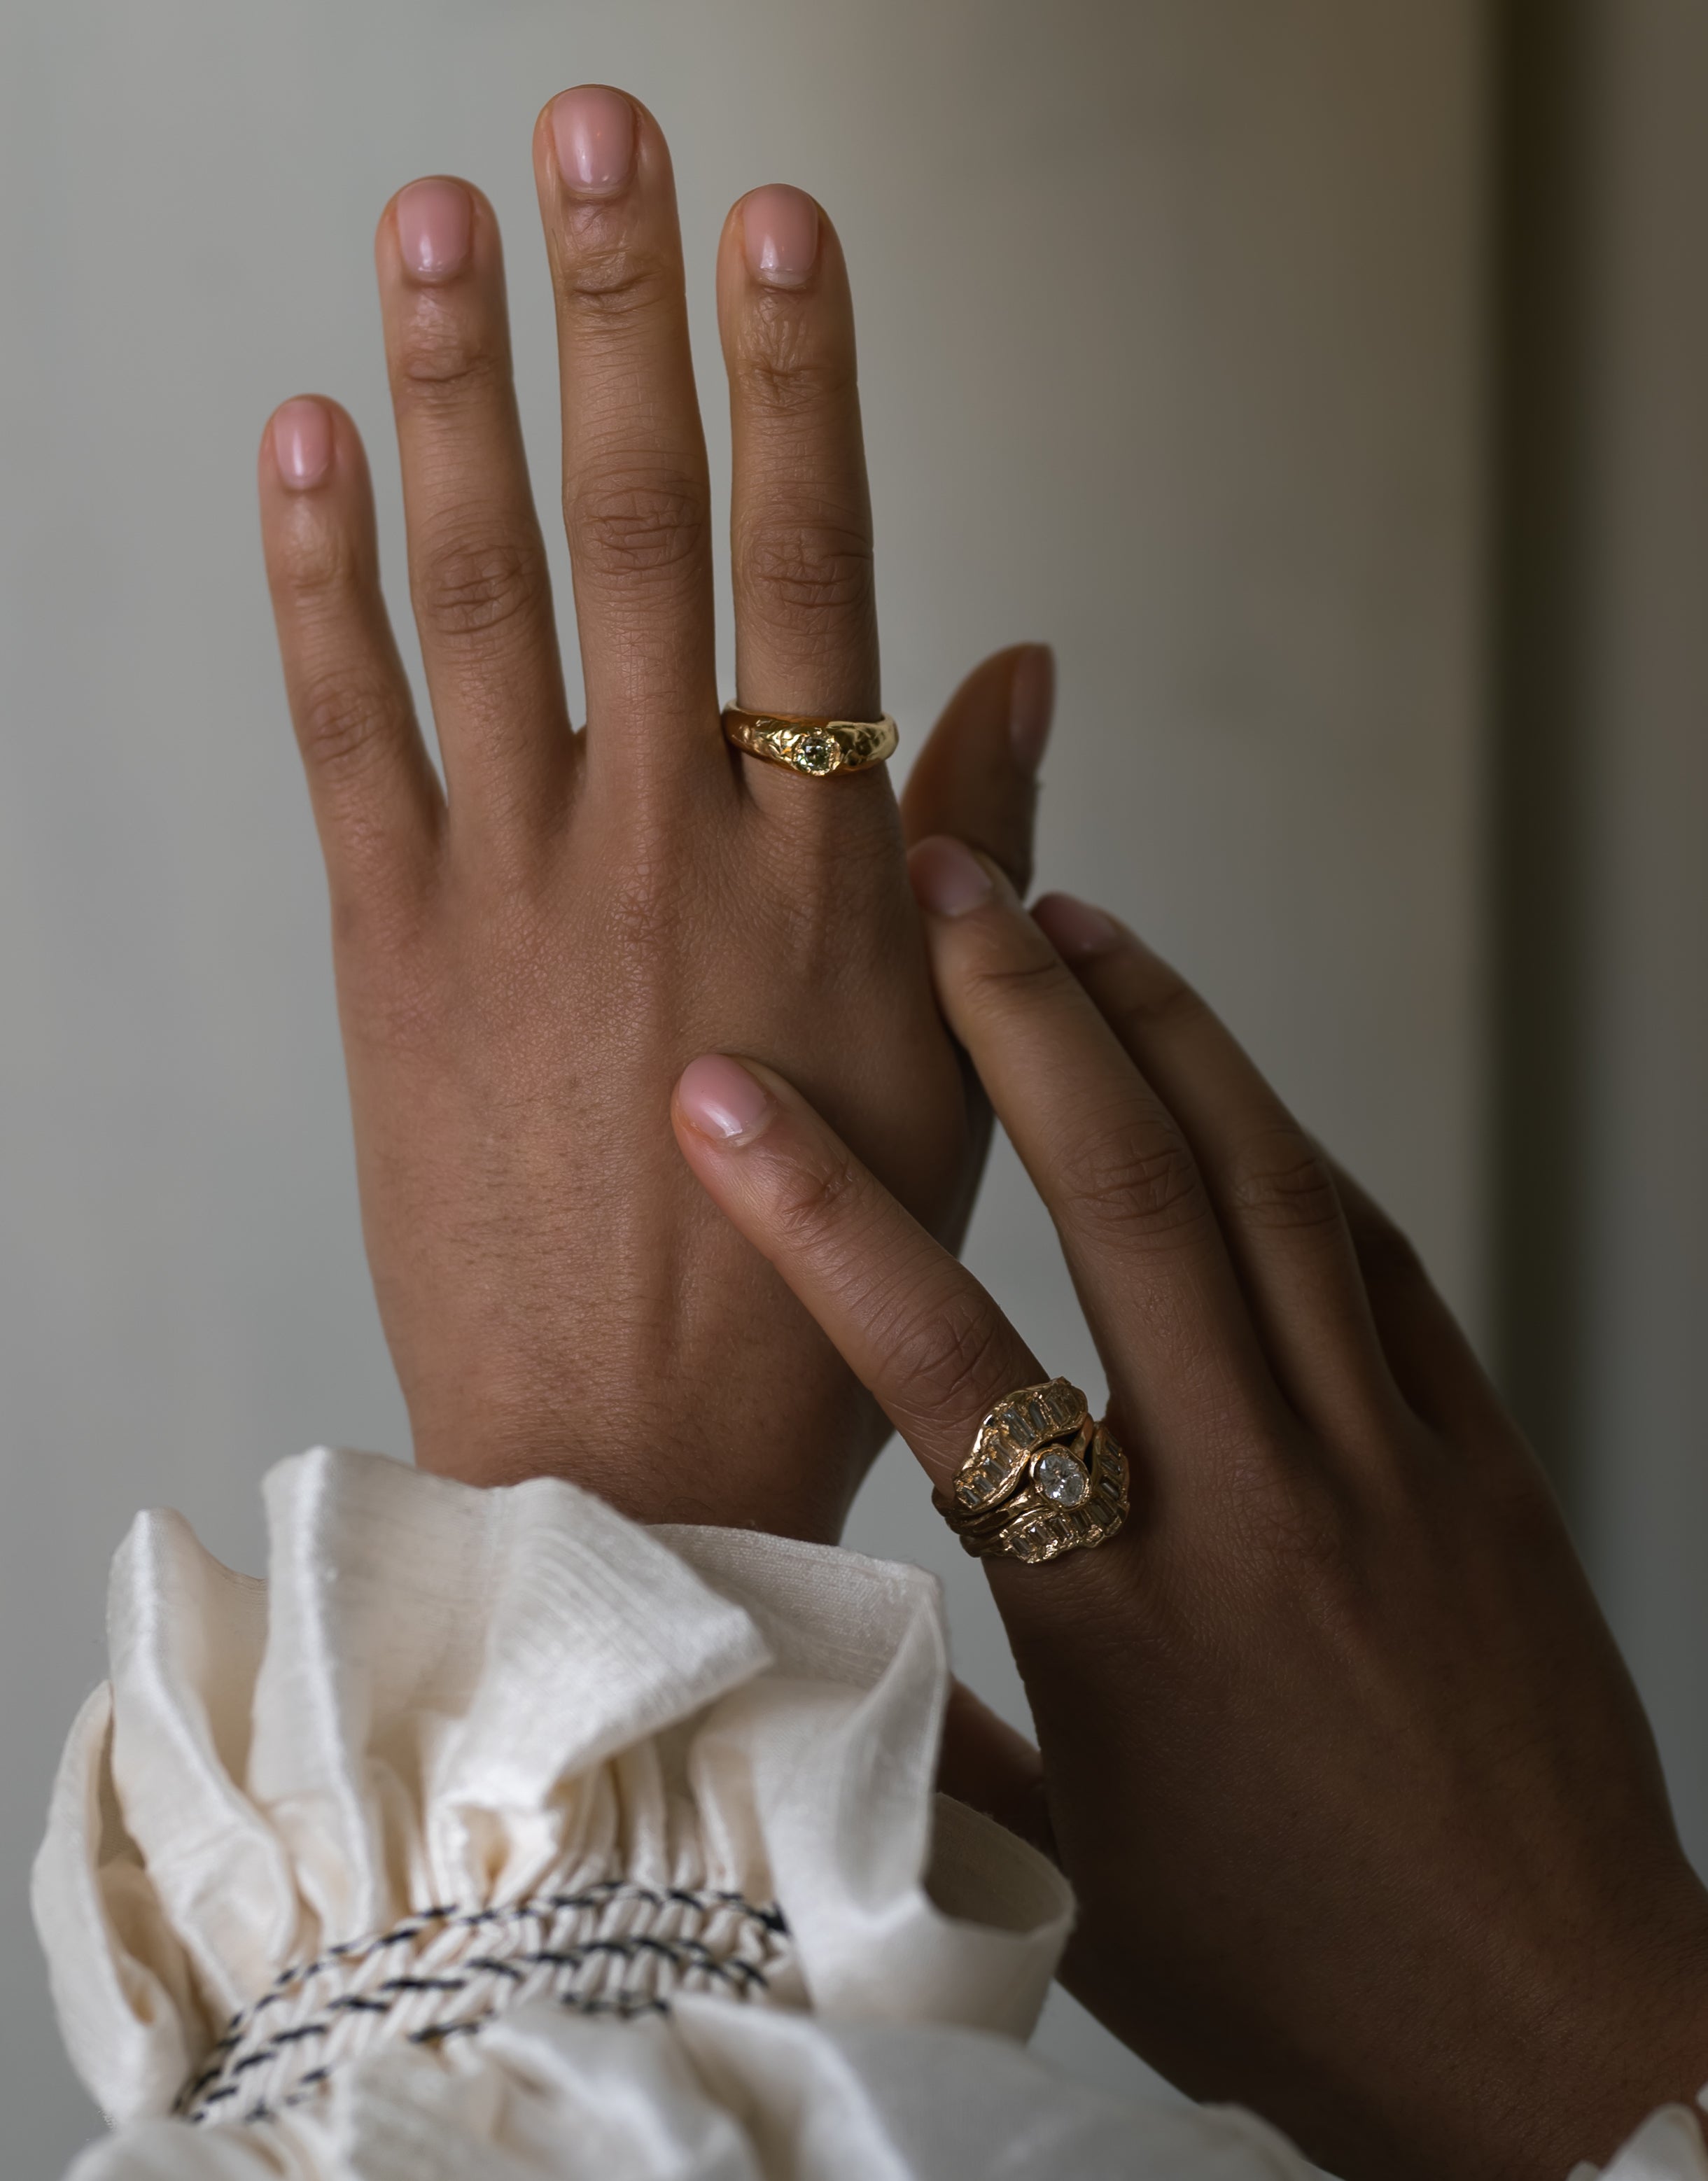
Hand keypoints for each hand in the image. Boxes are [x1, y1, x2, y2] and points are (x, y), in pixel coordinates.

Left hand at [257, 88, 1049, 1537]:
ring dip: (456, 385)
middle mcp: (669, 844)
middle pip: (640, 523)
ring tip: (432, 220)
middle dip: (616, 306)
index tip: (777, 223)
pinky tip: (309, 436)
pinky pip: (347, 726)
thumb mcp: (953, 1071)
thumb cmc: (818, 1279)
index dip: (797, 378)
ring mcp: (518, 889)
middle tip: (590, 129)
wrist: (634, 1455)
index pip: (814, 564)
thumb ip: (981, 846)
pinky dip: (319, 576)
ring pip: (481, 587)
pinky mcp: (392, 950)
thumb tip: (1019, 655)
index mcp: (824, 869)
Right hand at [671, 833, 1707, 2180]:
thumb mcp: (1077, 1876)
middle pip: (1134, 1207)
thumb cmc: (1301, 1976)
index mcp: (1124, 1620)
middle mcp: (1257, 1505)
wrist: (1562, 2036)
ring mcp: (1388, 1464)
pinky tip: (1231, 1089)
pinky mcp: (1480, 1459)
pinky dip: (1290, 1148)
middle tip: (949, 881)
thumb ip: (929, 1741)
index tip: (724, 1092)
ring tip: (1082, 923)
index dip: (821, 1215)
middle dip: (1027, 1021)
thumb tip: (796, 1658)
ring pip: (1268, 1191)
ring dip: (1167, 1037)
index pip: (941, 1369)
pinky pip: (1375, 1260)